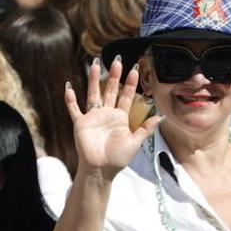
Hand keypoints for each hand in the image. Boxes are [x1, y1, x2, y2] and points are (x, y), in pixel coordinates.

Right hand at [68, 58, 160, 179]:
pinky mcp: (80, 123)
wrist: (101, 170)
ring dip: (93, 79)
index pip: (127, 96)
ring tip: (95, 63)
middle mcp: (107, 114)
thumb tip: (162, 115)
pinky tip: (68, 86)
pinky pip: (74, 109)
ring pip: (93, 94)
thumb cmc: (118, 158)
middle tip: (117, 60)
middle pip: (110, 90)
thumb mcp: (136, 142)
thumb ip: (146, 128)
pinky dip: (70, 99)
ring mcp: (93, 117)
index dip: (131, 83)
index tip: (136, 68)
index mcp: (121, 117)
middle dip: (114, 75)